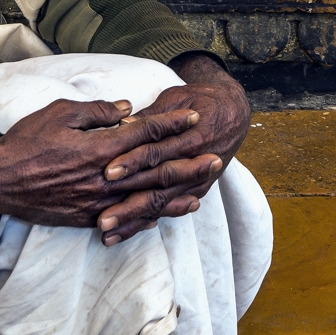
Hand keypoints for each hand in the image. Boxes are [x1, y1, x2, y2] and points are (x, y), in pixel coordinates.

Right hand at [0, 96, 217, 230]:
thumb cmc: (25, 142)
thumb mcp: (59, 113)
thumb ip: (96, 111)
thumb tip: (126, 109)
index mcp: (99, 148)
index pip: (144, 133)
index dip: (171, 124)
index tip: (194, 115)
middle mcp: (103, 178)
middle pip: (154, 169)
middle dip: (187, 163)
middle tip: (216, 157)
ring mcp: (96, 202)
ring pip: (145, 198)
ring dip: (176, 194)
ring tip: (201, 190)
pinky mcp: (87, 218)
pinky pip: (124, 218)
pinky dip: (148, 216)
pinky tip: (166, 215)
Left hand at [91, 52, 251, 243]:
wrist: (233, 111)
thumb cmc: (199, 100)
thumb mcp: (175, 99)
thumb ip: (150, 117)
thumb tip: (121, 124)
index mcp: (189, 137)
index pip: (156, 152)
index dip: (132, 162)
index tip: (107, 172)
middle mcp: (193, 164)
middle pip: (156, 187)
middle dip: (128, 205)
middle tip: (102, 220)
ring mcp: (196, 181)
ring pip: (160, 204)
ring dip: (133, 221)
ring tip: (107, 236)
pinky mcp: (196, 191)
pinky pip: (169, 210)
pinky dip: (148, 222)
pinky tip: (127, 233)